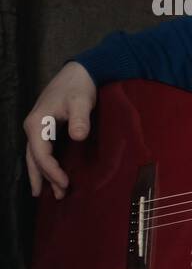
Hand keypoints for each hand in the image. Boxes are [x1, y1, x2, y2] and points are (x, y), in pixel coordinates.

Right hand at [23, 62, 96, 198]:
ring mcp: (39, 127)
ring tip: (49, 193)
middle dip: (44, 178)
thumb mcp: (81, 101)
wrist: (80, 72)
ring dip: (42, 174)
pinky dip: (45, 164)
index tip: (65, 183)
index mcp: (37, 123)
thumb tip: (77, 136)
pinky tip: (51, 174)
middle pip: (34, 159)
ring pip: (35, 156)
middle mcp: (34, 127)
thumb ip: (80, 119)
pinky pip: (42, 150)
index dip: (51, 171)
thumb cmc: (79, 86)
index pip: (40, 154)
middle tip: (58, 196)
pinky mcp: (46, 127)